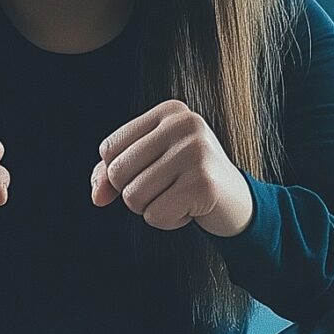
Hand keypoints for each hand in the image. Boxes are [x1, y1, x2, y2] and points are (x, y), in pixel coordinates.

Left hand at [91, 98, 251, 235]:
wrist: (236, 202)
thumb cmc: (185, 180)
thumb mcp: (147, 166)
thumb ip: (110, 174)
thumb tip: (98, 196)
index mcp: (170, 111)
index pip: (110, 148)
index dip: (117, 174)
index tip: (150, 173)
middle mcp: (185, 124)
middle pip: (117, 173)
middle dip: (134, 193)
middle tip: (166, 189)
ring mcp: (197, 152)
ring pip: (133, 197)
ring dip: (151, 208)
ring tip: (179, 197)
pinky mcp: (204, 183)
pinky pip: (155, 216)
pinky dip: (168, 221)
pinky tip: (190, 209)